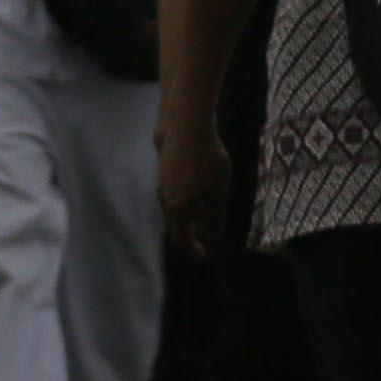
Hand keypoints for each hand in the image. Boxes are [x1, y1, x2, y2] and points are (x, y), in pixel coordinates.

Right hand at [158, 102, 233, 249]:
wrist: (185, 125)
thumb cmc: (206, 159)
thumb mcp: (219, 190)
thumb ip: (217, 214)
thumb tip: (213, 231)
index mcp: (176, 208)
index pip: (181, 238)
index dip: (193, 249)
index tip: (203, 255)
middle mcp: (164, 199)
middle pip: (177, 222)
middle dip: (193, 228)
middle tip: (208, 230)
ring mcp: (161, 183)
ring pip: (175, 205)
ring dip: (191, 210)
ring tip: (209, 206)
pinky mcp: (163, 169)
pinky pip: (174, 191)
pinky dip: (186, 196)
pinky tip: (200, 185)